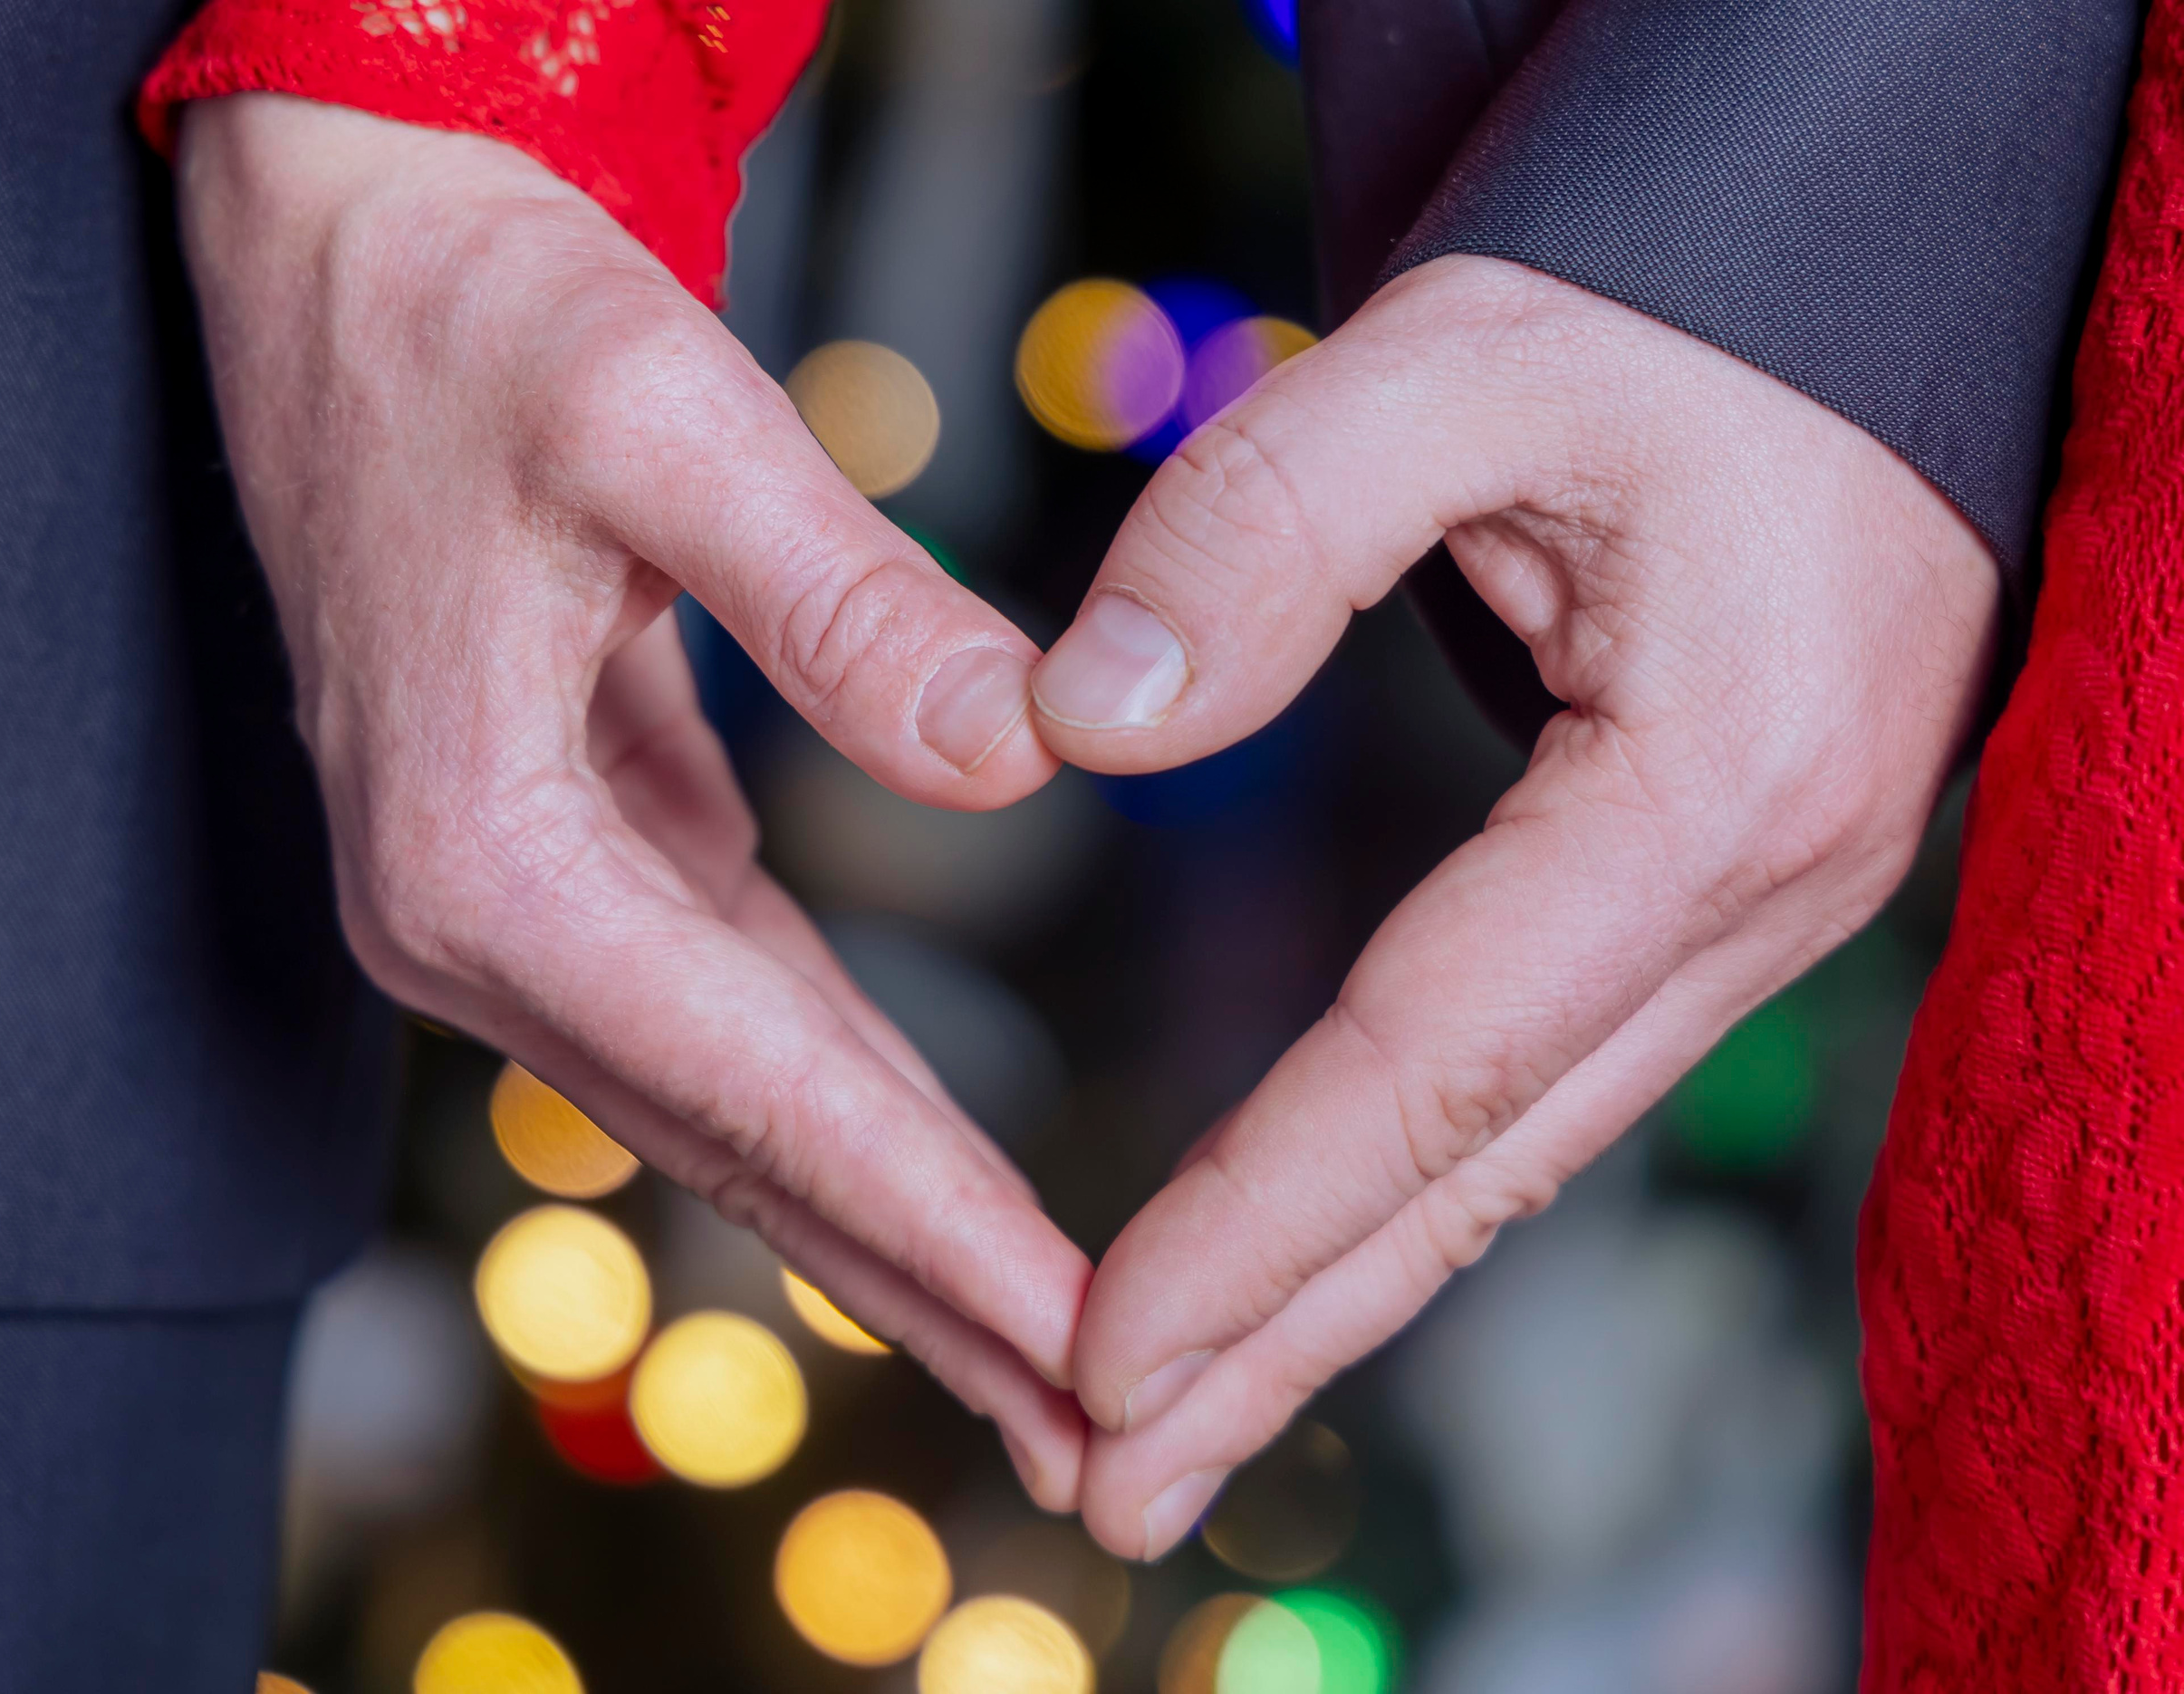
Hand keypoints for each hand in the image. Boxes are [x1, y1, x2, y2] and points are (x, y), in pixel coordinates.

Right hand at [175, 94, 1089, 1504]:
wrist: (343, 259)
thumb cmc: (476, 318)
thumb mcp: (660, 419)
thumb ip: (844, 601)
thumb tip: (1019, 760)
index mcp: (481, 852)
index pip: (761, 1085)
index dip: (939, 1226)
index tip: (1087, 1346)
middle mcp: (469, 924)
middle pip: (750, 1149)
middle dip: (934, 1297)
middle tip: (1103, 1446)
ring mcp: (502, 909)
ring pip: (739, 1110)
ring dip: (892, 1233)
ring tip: (1039, 1359)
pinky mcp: (555, 864)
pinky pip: (724, 1022)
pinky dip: (836, 1110)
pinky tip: (924, 1178)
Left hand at [1031, 256, 1998, 1554]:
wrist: (1848, 297)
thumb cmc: (1671, 309)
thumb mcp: (1462, 355)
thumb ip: (1260, 526)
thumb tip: (1082, 724)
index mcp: (1709, 790)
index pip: (1438, 1062)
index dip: (1260, 1215)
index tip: (1101, 1349)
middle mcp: (1753, 896)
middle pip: (1483, 1169)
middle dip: (1288, 1336)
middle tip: (1110, 1483)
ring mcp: (1750, 911)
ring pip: (1515, 1150)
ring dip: (1342, 1298)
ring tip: (1177, 1430)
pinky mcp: (1707, 893)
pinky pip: (1543, 1081)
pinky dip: (1413, 1191)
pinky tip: (1318, 1260)